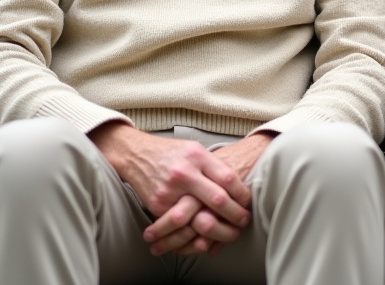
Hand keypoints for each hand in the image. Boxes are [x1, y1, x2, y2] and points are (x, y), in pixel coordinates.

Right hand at [88, 122, 250, 255]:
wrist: (137, 155)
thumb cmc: (171, 153)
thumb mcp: (195, 150)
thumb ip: (214, 165)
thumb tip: (238, 186)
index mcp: (196, 156)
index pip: (228, 179)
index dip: (242, 194)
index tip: (248, 203)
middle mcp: (184, 173)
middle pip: (218, 199)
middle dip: (235, 214)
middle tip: (245, 221)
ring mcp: (170, 191)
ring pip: (200, 217)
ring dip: (218, 229)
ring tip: (229, 232)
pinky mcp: (159, 206)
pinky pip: (181, 225)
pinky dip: (195, 233)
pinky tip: (206, 235)